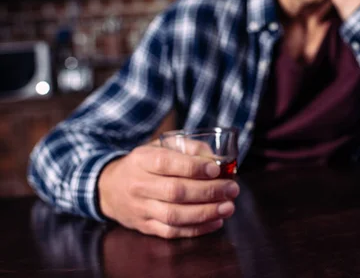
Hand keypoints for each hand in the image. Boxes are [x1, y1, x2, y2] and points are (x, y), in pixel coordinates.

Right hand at [98, 142, 239, 238]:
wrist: (110, 187)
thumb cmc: (145, 164)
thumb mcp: (160, 146)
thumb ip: (189, 148)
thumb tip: (217, 158)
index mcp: (142, 160)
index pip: (166, 163)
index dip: (193, 167)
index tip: (216, 169)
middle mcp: (139, 185)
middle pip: (175, 191)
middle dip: (208, 191)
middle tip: (232, 188)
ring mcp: (140, 209)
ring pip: (175, 215)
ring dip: (206, 212)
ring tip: (228, 206)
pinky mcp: (145, 227)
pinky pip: (172, 232)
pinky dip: (197, 229)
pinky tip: (216, 221)